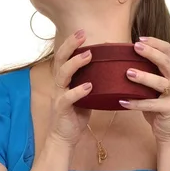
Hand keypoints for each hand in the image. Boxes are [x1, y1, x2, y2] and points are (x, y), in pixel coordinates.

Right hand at [47, 29, 92, 147]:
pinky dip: (78, 91)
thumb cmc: (75, 116)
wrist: (64, 138)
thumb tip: (111, 71)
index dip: (71, 43)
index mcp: (64, 80)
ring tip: (88, 55)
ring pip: (62, 75)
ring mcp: (58, 96)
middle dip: (70, 45)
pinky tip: (89, 86)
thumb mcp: (85, 95)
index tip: (82, 32)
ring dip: (75, 63)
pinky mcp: (61, 109)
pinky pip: (67, 98)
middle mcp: (59, 85)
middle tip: (82, 34)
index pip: (64, 56)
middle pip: (60, 59)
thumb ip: (92, 82)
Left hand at [119, 37, 169, 142]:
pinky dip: (136, 103)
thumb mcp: (151, 89)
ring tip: (128, 73)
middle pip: (166, 62)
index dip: (155, 42)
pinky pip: (152, 104)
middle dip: (150, 53)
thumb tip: (118, 62)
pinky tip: (122, 101)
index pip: (168, 51)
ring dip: (143, 77)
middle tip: (135, 47)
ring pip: (160, 82)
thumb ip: (143, 75)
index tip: (139, 39)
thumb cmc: (157, 108)